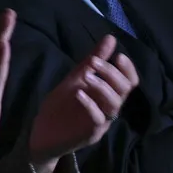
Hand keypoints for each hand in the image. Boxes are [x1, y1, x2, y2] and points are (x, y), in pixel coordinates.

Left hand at [27, 36, 139, 172]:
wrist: (41, 133)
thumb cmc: (61, 105)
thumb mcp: (75, 79)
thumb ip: (92, 61)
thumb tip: (111, 38)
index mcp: (108, 94)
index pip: (130, 81)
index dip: (128, 69)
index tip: (118, 56)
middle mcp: (109, 108)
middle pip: (125, 90)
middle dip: (112, 73)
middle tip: (94, 62)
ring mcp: (102, 122)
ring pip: (114, 104)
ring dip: (102, 86)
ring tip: (86, 76)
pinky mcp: (91, 134)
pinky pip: (98, 118)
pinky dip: (90, 104)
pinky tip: (79, 93)